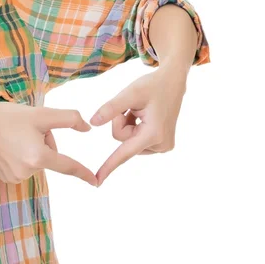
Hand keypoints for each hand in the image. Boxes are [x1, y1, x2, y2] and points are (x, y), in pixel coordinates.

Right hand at [0, 101, 98, 186]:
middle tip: (25, 128)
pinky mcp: (6, 178)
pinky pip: (23, 167)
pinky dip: (20, 156)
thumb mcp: (41, 114)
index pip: (68, 166)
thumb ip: (68, 119)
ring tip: (14, 135)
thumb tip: (87, 129)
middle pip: (49, 156)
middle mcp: (28, 171)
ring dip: (32, 148)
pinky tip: (7, 145)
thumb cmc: (9, 116)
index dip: (83, 172)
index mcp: (39, 156)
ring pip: (36, 161)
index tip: (96, 182)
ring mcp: (16, 177)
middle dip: (44, 141)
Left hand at [89, 66, 187, 185]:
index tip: (97, 181)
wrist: (172, 83)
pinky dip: (133, 126)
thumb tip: (92, 123)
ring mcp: (162, 146)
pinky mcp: (161, 145)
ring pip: (127, 140)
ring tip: (141, 111)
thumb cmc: (151, 86)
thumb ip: (111, 108)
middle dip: (121, 122)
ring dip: (128, 124)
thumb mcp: (130, 93)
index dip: (109, 166)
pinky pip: (134, 139)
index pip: (125, 152)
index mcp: (154, 133)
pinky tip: (143, 115)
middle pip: (122, 140)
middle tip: (133, 107)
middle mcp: (161, 145)